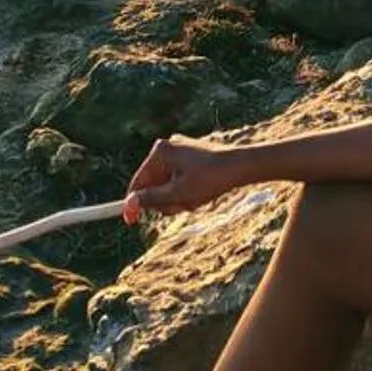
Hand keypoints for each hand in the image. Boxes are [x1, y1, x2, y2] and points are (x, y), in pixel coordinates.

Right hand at [126, 136, 252, 217]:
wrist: (242, 166)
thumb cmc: (211, 178)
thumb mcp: (179, 193)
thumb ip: (152, 199)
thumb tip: (129, 204)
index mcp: (160, 152)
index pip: (138, 181)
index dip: (133, 203)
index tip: (131, 222)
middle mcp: (167, 148)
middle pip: (153, 185)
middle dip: (165, 201)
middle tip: (182, 207)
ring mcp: (179, 152)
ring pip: (166, 185)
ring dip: (177, 198)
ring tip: (195, 200)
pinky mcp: (190, 158)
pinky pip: (178, 181)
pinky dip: (186, 192)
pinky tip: (200, 193)